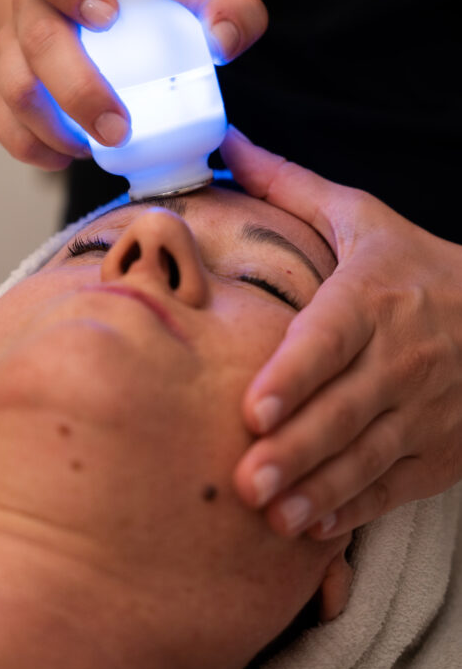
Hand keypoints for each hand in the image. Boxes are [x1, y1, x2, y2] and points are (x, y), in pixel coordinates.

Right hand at [0, 0, 267, 168]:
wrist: (105, 39)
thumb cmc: (148, 18)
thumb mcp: (196, 7)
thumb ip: (230, 12)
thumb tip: (224, 39)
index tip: (107, 15)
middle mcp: (29, 1)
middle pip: (34, 36)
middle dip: (76, 88)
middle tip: (118, 127)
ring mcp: (8, 47)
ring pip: (12, 86)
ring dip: (54, 127)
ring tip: (98, 148)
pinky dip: (31, 146)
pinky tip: (66, 156)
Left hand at [222, 126, 461, 538]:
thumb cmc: (414, 264)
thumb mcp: (360, 217)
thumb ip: (288, 186)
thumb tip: (227, 142)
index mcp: (375, 297)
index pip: (331, 339)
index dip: (294, 376)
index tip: (252, 408)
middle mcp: (404, 356)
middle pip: (345, 409)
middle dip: (296, 449)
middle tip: (245, 481)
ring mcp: (426, 409)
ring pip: (368, 455)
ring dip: (320, 488)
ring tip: (272, 516)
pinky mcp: (440, 449)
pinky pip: (396, 484)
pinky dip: (356, 507)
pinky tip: (315, 525)